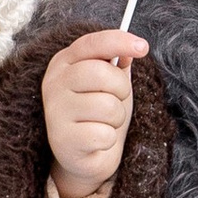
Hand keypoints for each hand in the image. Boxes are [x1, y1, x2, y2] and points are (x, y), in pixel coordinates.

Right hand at [42, 28, 148, 197]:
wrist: (84, 156)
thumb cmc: (98, 115)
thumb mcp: (109, 85)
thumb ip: (117, 64)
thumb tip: (130, 50)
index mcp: (64, 63)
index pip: (91, 43)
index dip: (119, 41)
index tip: (143, 47)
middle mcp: (54, 83)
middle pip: (101, 72)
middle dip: (121, 88)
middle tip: (117, 100)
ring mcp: (55, 111)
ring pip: (107, 106)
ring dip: (117, 117)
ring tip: (105, 123)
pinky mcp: (62, 139)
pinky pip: (103, 134)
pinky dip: (109, 139)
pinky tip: (97, 141)